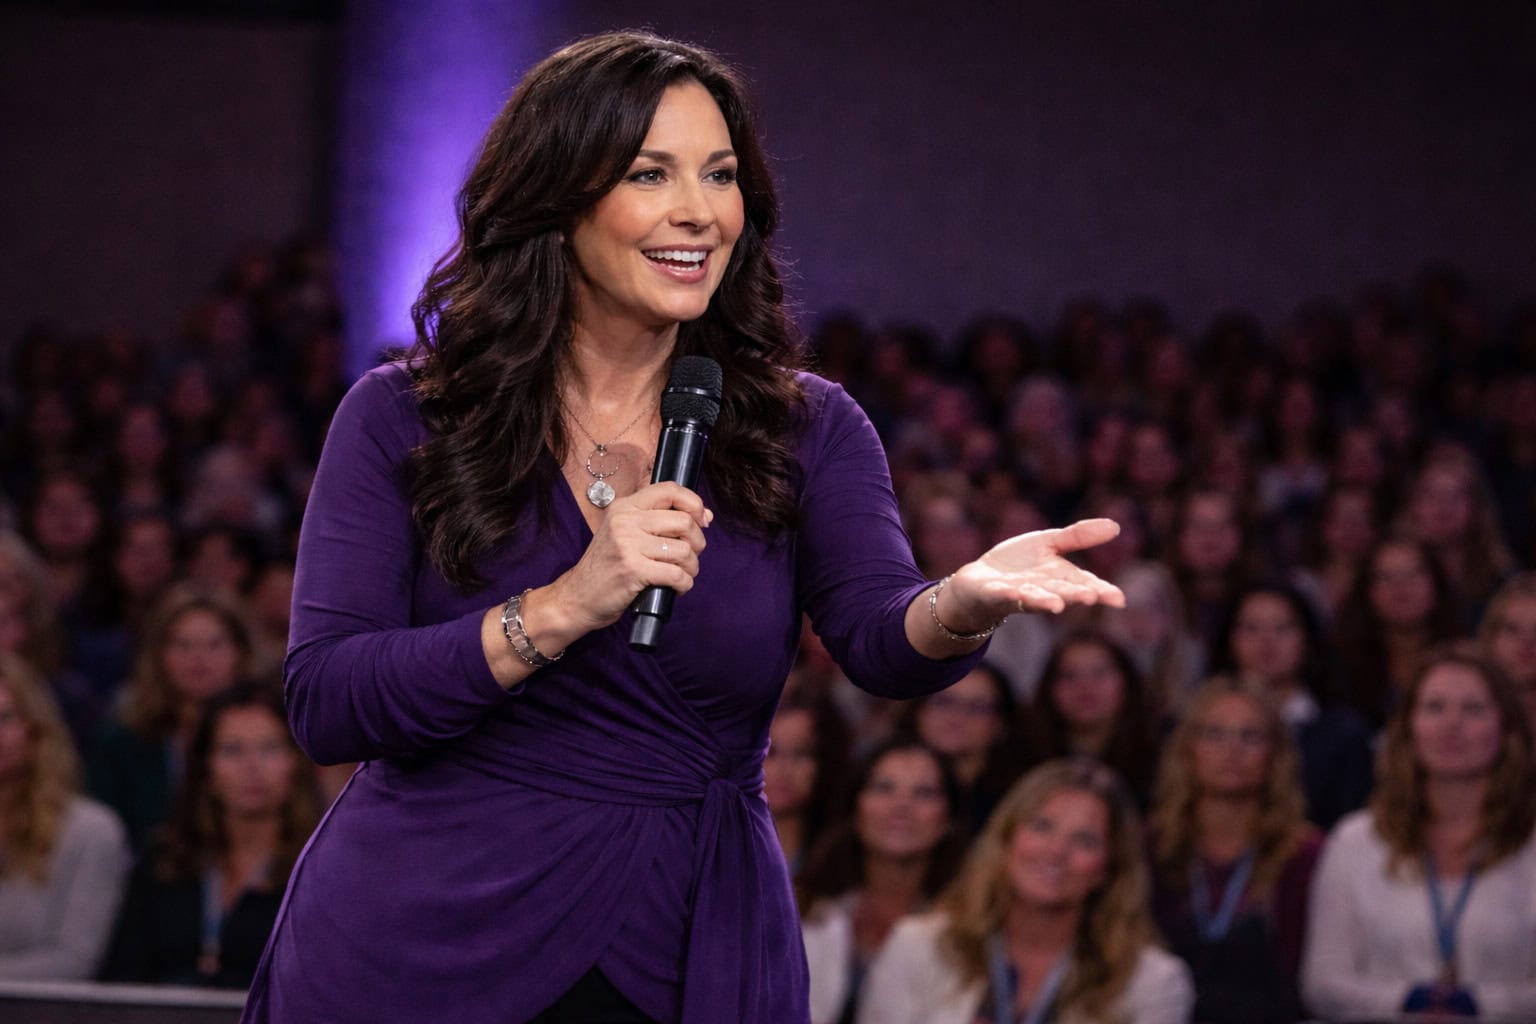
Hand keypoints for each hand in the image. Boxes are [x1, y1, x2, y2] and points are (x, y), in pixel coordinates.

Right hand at [538, 482, 711, 636]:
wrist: (578, 596)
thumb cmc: (607, 566)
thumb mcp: (626, 533)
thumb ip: (660, 522)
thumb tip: (706, 516)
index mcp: (625, 507)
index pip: (670, 490)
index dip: (694, 503)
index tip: (702, 521)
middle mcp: (625, 521)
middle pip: (684, 521)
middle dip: (697, 543)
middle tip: (690, 557)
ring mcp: (628, 545)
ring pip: (684, 551)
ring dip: (692, 567)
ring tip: (683, 574)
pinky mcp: (633, 571)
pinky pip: (676, 575)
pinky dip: (684, 584)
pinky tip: (676, 588)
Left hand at [937, 518, 1125, 631]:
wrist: (978, 581)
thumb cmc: (1018, 564)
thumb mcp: (1049, 543)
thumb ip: (1078, 537)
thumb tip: (1116, 526)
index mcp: (1060, 578)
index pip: (1085, 584)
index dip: (1102, 592)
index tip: (1119, 600)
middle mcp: (1042, 590)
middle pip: (1062, 593)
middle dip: (1075, 595)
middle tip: (1091, 597)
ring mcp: (1017, 594)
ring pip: (1033, 599)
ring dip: (1044, 601)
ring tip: (1056, 605)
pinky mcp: (992, 594)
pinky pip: (1000, 595)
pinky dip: (1006, 594)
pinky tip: (1012, 592)